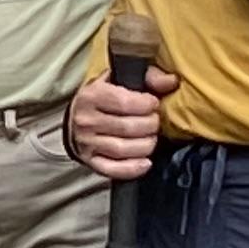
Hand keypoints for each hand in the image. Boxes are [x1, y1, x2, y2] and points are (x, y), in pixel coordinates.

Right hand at [70, 62, 170, 179]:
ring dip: (146, 145)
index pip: (125, 103)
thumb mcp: (120, 80)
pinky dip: (134, 168)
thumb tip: (172, 81)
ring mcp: (87, 143)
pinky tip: (146, 161)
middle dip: (151, 125)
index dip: (148, 104)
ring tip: (150, 137)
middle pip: (129, 128)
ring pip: (124, 149)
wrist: (76, 119)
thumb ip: (148, 77)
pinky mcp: (90, 161)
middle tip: (154, 121)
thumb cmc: (104, 98)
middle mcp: (86, 120)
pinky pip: (115, 170)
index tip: (153, 103)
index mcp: (91, 96)